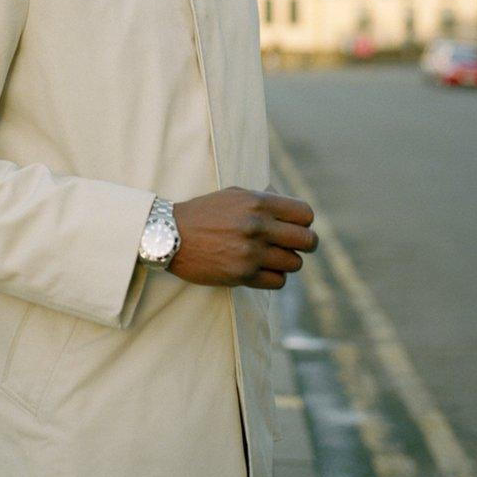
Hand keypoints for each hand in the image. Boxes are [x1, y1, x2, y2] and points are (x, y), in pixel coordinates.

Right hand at [168, 187, 317, 289]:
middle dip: (303, 244)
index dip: (303, 222)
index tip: (294, 227)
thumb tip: (291, 209)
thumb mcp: (233, 195)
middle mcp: (258, 226)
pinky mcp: (242, 275)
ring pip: (295, 263)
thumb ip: (264, 199)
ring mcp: (251, 252)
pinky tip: (260, 270)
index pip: (305, 214)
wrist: (169, 235)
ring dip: (285, 262)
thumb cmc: (203, 213)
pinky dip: (273, 277)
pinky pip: (278, 281)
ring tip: (270, 258)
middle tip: (290, 246)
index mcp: (257, 202)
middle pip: (308, 241)